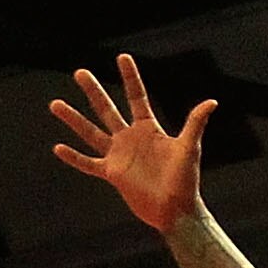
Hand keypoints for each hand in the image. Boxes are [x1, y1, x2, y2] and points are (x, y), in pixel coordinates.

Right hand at [48, 54, 214, 232]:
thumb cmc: (186, 180)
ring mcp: (119, 155)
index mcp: (149, 129)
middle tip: (80, 72)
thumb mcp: (189, 148)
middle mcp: (130, 138)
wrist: (176, 211)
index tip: (122, 57)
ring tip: (55, 104)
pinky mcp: (112, 173)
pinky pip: (88, 163)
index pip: (136, 97)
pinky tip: (58, 147)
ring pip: (91, 132)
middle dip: (94, 91)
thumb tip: (212, 102)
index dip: (130, 77)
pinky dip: (74, 157)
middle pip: (107, 109)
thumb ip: (195, 124)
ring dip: (74, 119)